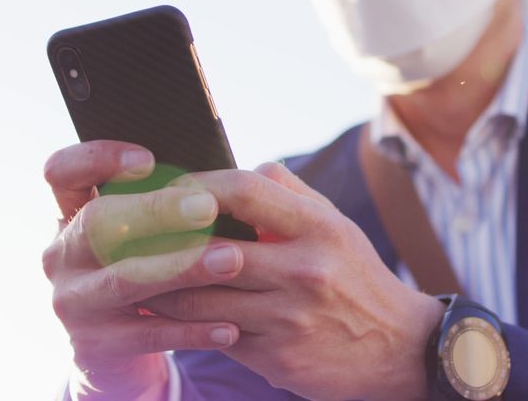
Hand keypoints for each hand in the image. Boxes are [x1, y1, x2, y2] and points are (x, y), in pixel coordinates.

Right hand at [42, 140, 243, 399]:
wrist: (122, 352)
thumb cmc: (151, 268)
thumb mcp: (148, 233)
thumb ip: (174, 201)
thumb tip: (249, 174)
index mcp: (73, 213)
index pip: (62, 171)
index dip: (97, 159)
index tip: (148, 160)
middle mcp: (62, 254)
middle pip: (97, 222)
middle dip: (156, 211)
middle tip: (208, 207)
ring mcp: (74, 301)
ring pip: (125, 279)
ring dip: (183, 268)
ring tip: (232, 260)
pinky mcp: (94, 345)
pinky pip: (149, 333)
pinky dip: (193, 330)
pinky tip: (230, 326)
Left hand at [141, 162, 445, 400]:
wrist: (401, 349)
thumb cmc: (359, 279)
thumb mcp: (338, 227)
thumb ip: (291, 194)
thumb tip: (242, 170)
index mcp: (320, 229)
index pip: (246, 191)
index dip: (197, 186)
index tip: (168, 188)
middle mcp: (305, 270)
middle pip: (210, 250)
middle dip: (161, 244)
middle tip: (126, 236)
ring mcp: (289, 318)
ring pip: (200, 299)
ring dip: (158, 289)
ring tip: (131, 277)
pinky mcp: (277, 358)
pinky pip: (214, 336)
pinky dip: (184, 324)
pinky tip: (163, 315)